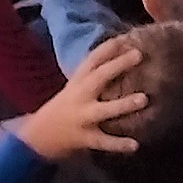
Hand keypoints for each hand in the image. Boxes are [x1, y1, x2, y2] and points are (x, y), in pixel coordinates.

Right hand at [16, 33, 146, 167]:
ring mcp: (82, 118)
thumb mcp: (75, 86)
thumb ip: (94, 74)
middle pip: (98, 78)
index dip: (107, 48)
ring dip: (123, 104)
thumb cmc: (65, 107)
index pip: (91, 60)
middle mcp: (80, 96)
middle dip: (117, 66)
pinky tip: (135, 145)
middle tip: (138, 55)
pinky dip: (118, 144)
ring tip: (144, 99)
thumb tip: (122, 54)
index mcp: (77, 81)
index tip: (124, 38)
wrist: (38, 136)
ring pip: (104, 110)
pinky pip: (103, 141)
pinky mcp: (85, 138)